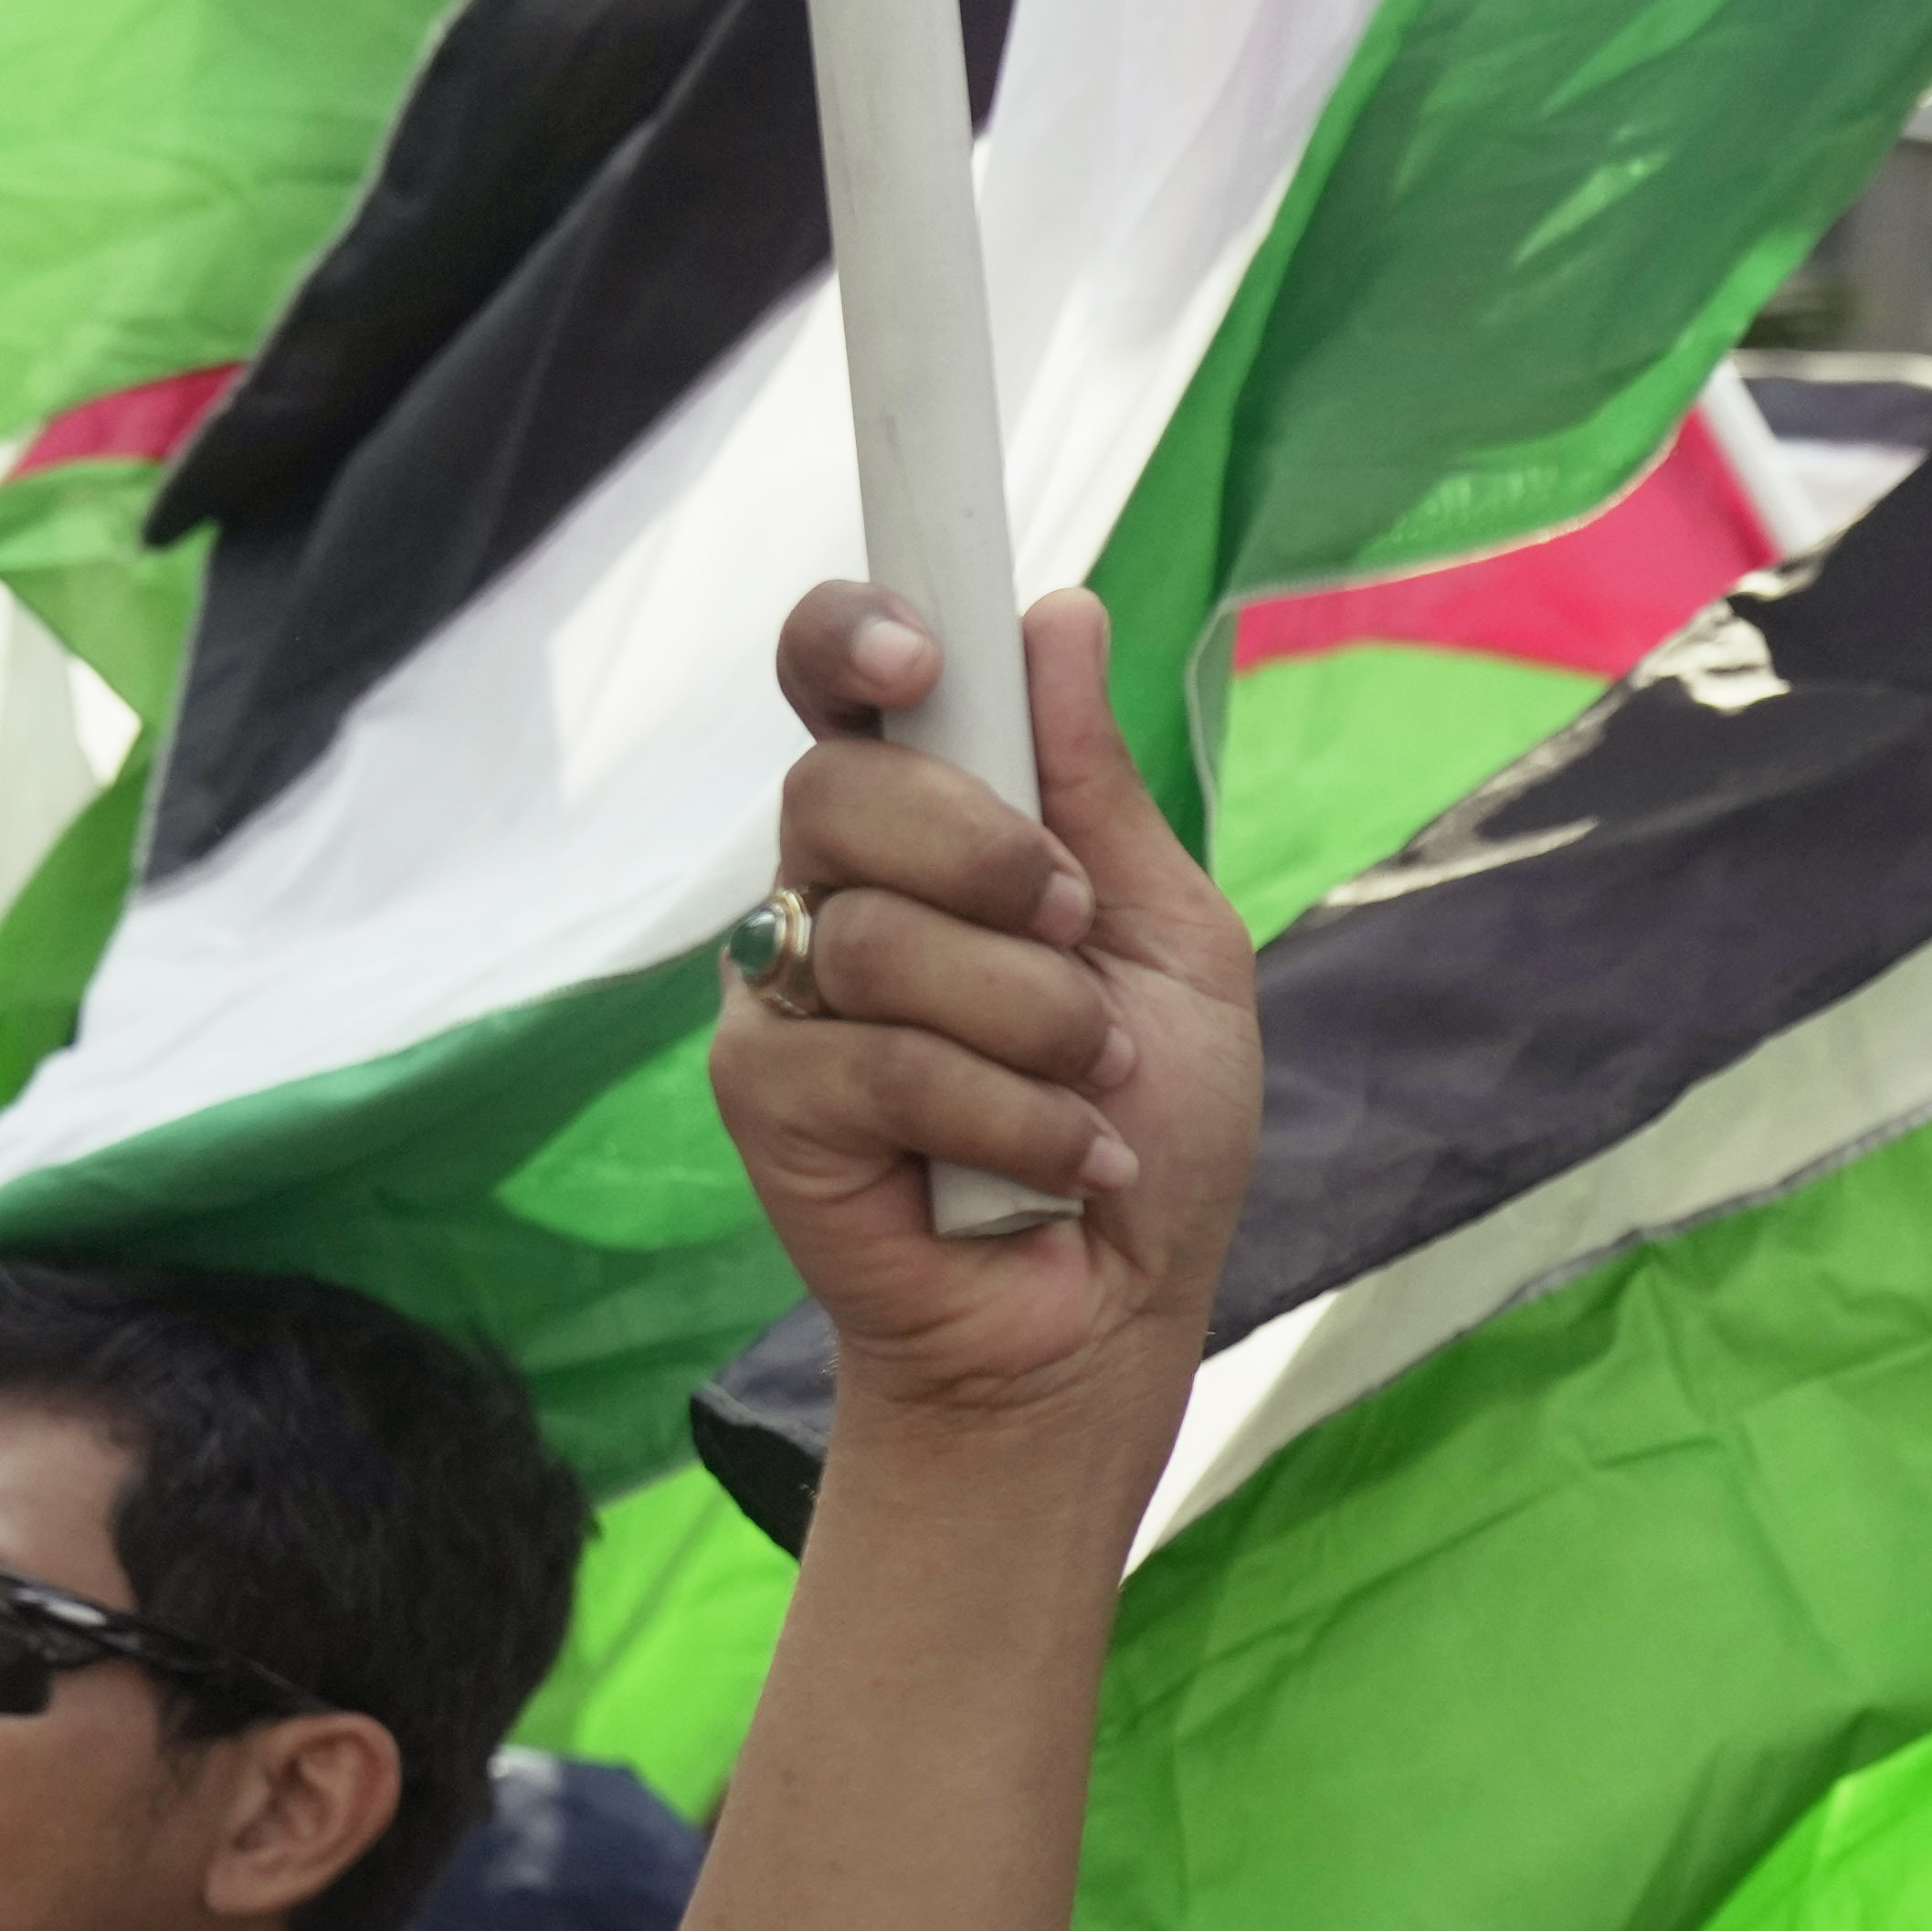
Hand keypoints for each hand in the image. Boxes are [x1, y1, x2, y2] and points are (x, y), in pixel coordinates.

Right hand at [726, 583, 1257, 1449]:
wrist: (1112, 1313)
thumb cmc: (1145, 1121)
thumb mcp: (1165, 939)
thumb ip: (1097, 790)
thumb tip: (1057, 617)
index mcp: (928, 825)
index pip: (841, 685)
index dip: (853, 641)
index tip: (918, 657)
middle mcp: (836, 889)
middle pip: (839, 788)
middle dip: (987, 857)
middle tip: (1074, 933)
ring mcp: (786, 991)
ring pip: (876, 935)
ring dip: (1033, 1019)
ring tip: (1095, 1086)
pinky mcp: (766, 1097)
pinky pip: (875, 1060)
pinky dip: (1007, 1117)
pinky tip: (1062, 1163)